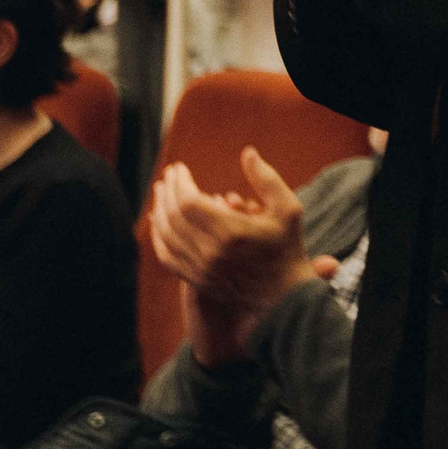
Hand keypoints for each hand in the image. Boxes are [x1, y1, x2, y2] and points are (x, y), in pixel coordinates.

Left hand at [148, 149, 325, 357]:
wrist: (285, 296)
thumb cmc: (288, 247)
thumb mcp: (288, 208)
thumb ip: (266, 179)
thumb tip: (247, 152)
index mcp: (231, 232)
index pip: (189, 202)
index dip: (180, 182)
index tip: (179, 168)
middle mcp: (211, 253)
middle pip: (173, 216)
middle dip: (167, 192)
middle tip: (168, 176)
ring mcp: (201, 269)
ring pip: (166, 236)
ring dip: (159, 211)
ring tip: (160, 193)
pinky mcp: (197, 281)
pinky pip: (168, 257)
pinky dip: (159, 238)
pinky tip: (159, 223)